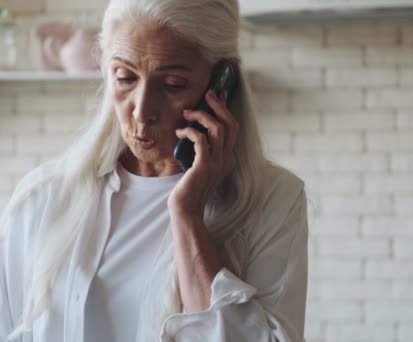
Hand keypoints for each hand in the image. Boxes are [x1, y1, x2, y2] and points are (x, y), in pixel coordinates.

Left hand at [168, 89, 238, 219]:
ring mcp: (217, 163)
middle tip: (208, 93)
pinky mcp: (204, 165)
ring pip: (217, 128)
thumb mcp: (199, 166)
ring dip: (201, 116)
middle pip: (230, 124)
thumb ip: (202, 151)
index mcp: (227, 158)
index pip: (232, 128)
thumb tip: (196, 131)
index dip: (225, 110)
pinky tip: (180, 133)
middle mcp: (226, 159)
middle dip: (219, 105)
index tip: (217, 95)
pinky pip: (201, 139)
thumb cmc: (189, 188)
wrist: (186, 209)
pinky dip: (190, 131)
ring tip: (187, 113)